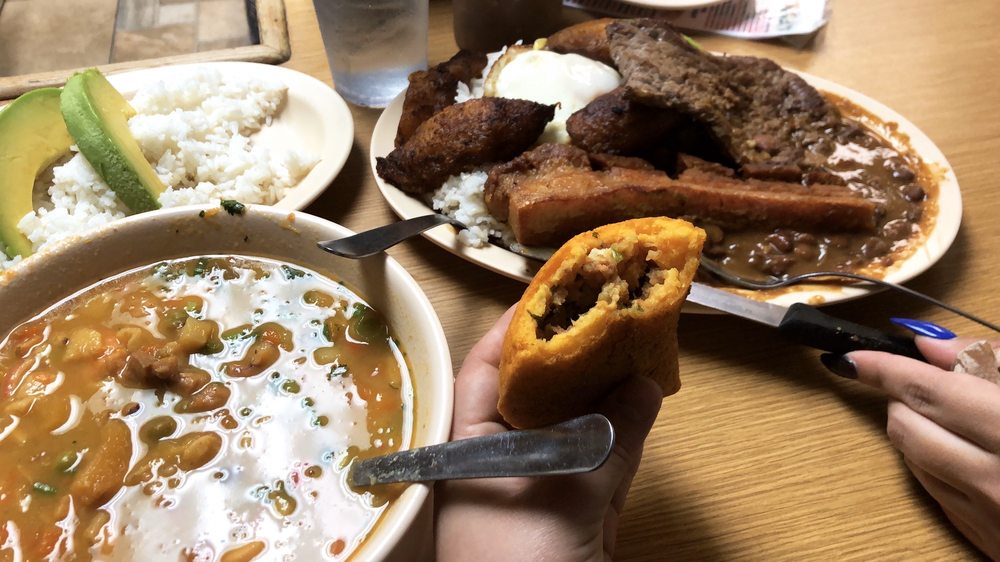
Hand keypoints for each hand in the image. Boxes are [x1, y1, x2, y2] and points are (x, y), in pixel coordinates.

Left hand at [435, 306, 663, 561]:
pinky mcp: (577, 514)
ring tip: (636, 343)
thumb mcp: (564, 497)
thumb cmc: (520, 560)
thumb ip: (609, 442)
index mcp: (473, 448)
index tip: (554, 293)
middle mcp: (507, 460)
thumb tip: (646, 384)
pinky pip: (600, 464)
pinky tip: (646, 402)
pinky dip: (623, 437)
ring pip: (575, 428)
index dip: (517, 330)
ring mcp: (543, 487)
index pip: (488, 372)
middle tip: (608, 312)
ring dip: (606, 394)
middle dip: (575, 356)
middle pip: (539, 394)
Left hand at [844, 337, 999, 557]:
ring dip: (918, 427)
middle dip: (904, 395)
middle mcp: (994, 475)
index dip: (881, 367)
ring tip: (958, 415)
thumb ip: (995, 362)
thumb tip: (930, 346)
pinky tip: (969, 450)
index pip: (924, 389)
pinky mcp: (984, 539)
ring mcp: (988, 514)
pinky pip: (934, 489)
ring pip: (912, 456)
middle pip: (906, 423)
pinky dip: (934, 461)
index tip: (854, 355)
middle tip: (929, 381)